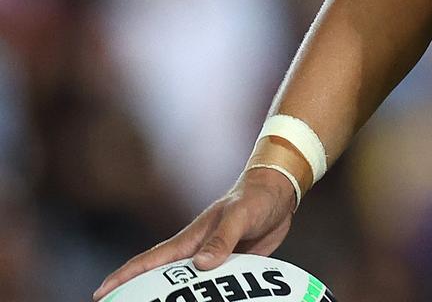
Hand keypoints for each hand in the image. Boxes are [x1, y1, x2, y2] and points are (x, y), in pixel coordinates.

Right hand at [92, 167, 296, 299]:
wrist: (279, 192)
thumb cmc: (255, 198)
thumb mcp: (240, 215)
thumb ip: (222, 239)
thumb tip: (201, 265)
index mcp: (190, 239)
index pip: (149, 261)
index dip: (123, 277)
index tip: (99, 293)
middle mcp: (195, 250)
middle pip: (159, 276)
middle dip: (137, 292)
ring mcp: (212, 257)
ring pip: (185, 284)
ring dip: (170, 297)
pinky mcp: (230, 263)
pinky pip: (213, 285)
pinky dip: (203, 296)